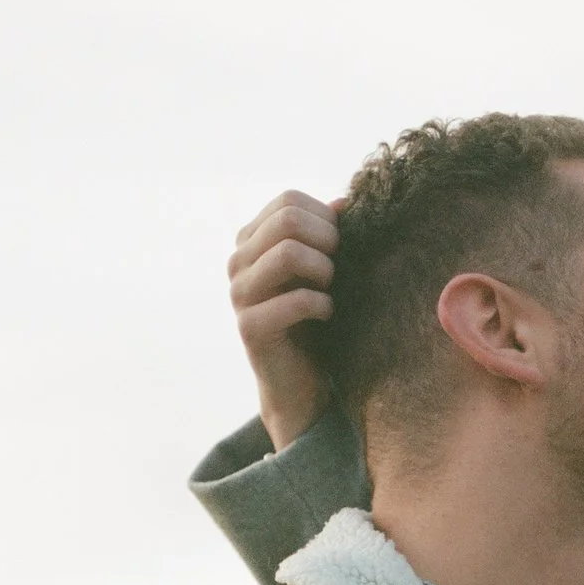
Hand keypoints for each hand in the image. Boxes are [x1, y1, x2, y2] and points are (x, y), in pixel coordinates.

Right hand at [227, 190, 339, 449]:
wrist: (305, 384)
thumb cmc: (318, 322)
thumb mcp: (326, 271)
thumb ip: (329, 235)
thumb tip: (345, 201)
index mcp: (252, 240)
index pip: (289, 200)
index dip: (326, 218)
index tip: (343, 247)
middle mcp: (238, 261)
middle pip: (288, 219)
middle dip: (328, 240)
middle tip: (342, 268)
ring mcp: (238, 294)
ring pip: (287, 253)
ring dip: (324, 269)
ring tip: (334, 289)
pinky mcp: (249, 328)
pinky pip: (295, 300)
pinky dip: (322, 304)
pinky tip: (328, 314)